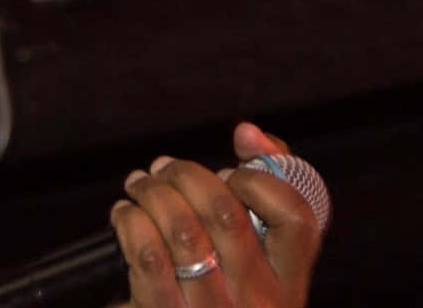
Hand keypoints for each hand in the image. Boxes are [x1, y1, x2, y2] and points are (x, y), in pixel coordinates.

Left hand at [110, 122, 321, 307]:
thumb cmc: (219, 291)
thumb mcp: (255, 255)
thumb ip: (265, 184)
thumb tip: (247, 132)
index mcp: (289, 284)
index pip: (296, 218)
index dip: (260, 181)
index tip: (231, 172)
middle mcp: (259, 302)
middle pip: (224, 211)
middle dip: (184, 173)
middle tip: (164, 168)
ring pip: (182, 228)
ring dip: (152, 192)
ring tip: (141, 185)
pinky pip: (147, 253)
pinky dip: (131, 220)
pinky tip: (127, 214)